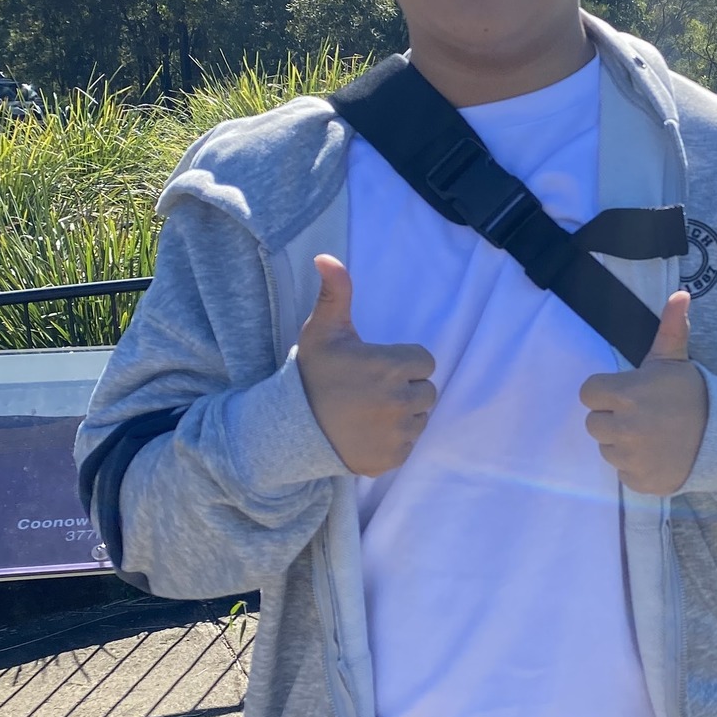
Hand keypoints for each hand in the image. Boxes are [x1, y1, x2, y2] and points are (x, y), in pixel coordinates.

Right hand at [296, 255, 436, 476]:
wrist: (289, 427)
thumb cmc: (312, 375)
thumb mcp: (323, 330)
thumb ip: (336, 293)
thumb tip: (326, 256)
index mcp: (391, 366)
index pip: (424, 361)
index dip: (403, 363)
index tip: (378, 367)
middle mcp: (400, 401)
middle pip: (427, 391)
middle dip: (407, 388)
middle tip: (373, 390)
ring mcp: (398, 433)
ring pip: (421, 418)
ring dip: (404, 414)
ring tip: (370, 411)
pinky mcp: (392, 459)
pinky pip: (408, 444)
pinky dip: (394, 440)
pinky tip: (368, 432)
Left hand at [580, 290, 708, 494]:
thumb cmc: (693, 395)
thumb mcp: (677, 361)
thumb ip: (670, 328)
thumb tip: (680, 293)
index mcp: (627, 393)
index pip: (588, 393)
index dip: (604, 392)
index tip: (626, 394)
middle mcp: (624, 428)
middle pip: (593, 423)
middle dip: (612, 418)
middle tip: (641, 415)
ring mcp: (631, 458)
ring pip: (607, 449)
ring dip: (623, 444)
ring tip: (651, 435)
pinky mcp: (638, 481)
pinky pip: (622, 473)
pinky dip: (636, 467)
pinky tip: (657, 455)